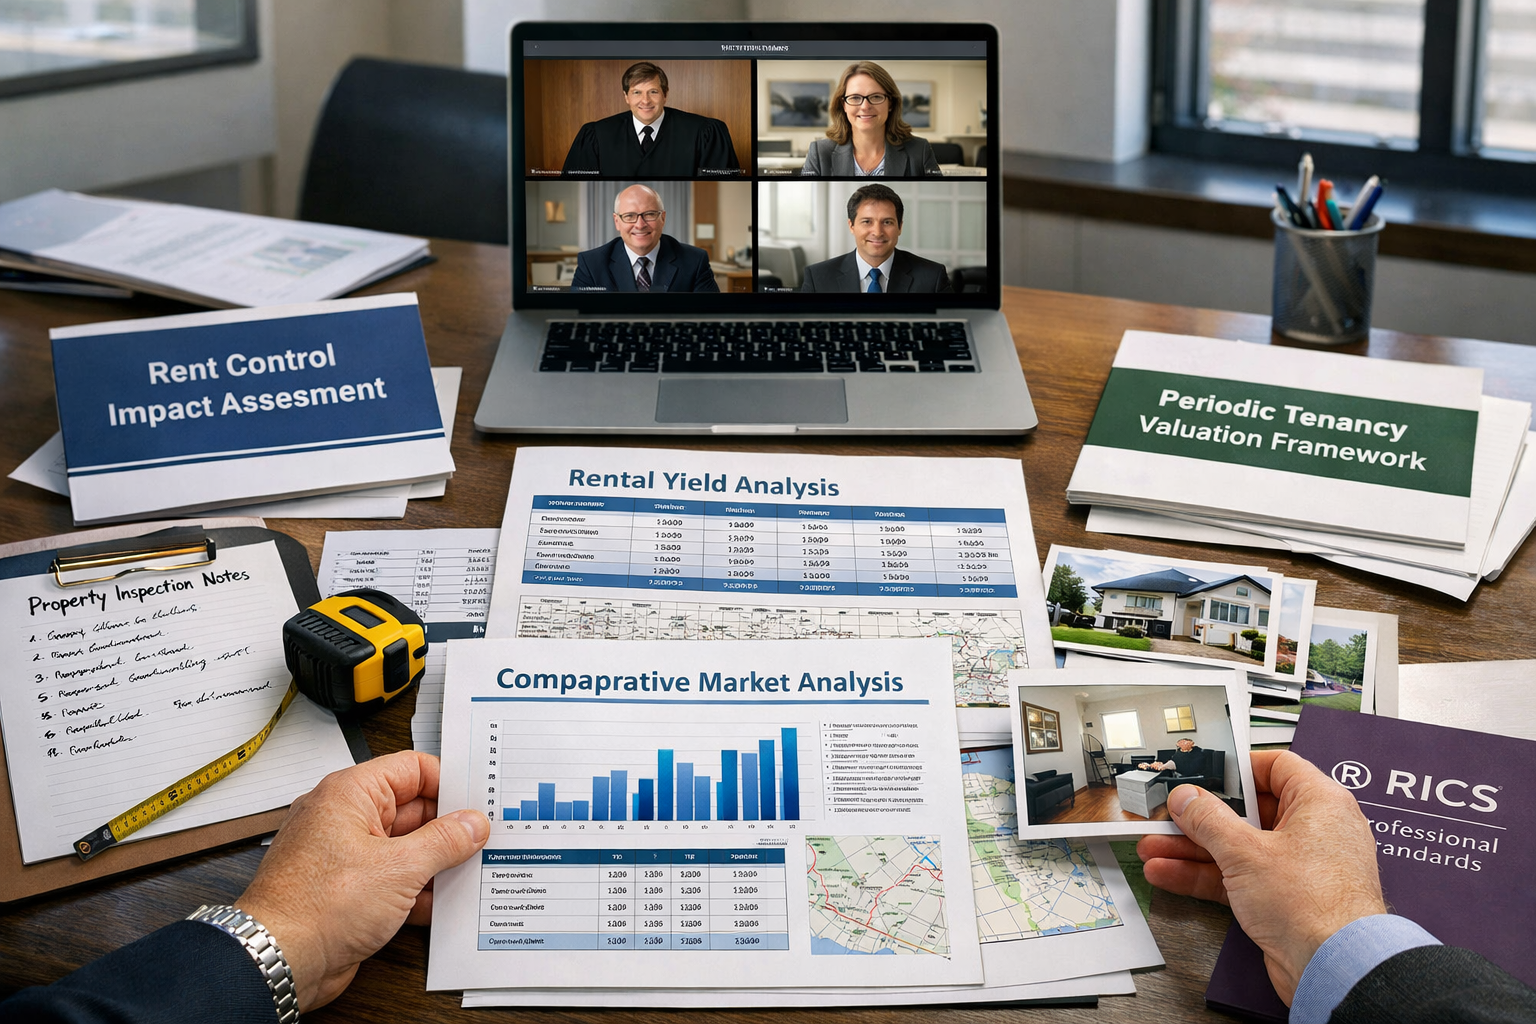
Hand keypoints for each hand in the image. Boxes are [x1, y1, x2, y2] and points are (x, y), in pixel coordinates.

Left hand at [237, 751, 489, 1010]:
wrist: (277, 961)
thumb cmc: (316, 906)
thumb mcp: (399, 868)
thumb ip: (444, 841)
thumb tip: (471, 824)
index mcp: (351, 793)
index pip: (412, 769)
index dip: (449, 782)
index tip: (479, 802)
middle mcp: (346, 819)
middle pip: (413, 810)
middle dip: (448, 829)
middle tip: (484, 841)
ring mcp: (347, 856)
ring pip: (406, 848)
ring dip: (436, 864)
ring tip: (470, 873)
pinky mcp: (349, 890)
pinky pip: (393, 879)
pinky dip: (417, 890)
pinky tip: (441, 904)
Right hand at [1137, 751, 1384, 1005]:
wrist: (1334, 970)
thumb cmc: (1314, 905)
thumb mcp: (1245, 851)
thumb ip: (1209, 820)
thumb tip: (1187, 798)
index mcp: (1319, 803)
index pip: (1276, 767)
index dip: (1236, 768)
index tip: (1202, 774)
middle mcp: (1313, 831)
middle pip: (1248, 811)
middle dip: (1200, 817)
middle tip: (1167, 814)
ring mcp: (1298, 867)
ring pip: (1238, 847)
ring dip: (1193, 849)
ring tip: (1153, 847)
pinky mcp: (1285, 899)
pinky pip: (1240, 877)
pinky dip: (1206, 875)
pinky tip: (1169, 874)